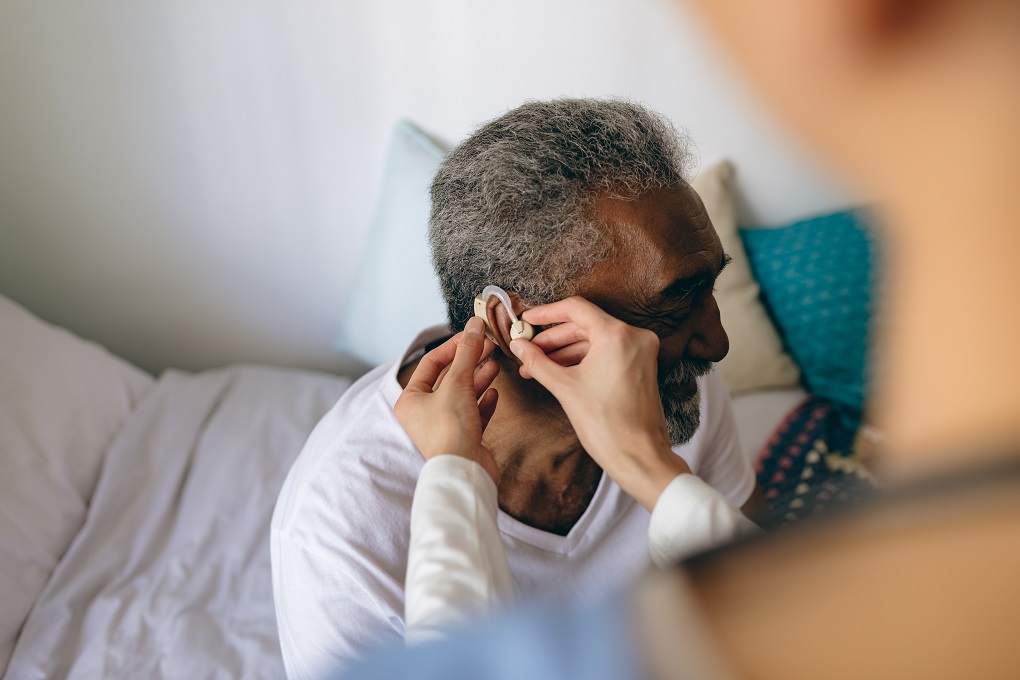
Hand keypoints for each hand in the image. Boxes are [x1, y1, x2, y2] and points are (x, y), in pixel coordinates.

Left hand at [393, 317, 501, 484]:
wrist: (463, 472)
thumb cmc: (450, 430)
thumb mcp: (457, 383)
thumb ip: (467, 352)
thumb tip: (474, 325)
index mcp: (410, 400)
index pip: (432, 363)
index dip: (454, 346)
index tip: (474, 334)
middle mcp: (423, 413)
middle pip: (448, 378)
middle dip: (470, 361)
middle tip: (489, 346)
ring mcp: (443, 427)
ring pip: (462, 396)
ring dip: (479, 379)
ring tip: (495, 365)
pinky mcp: (462, 438)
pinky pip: (472, 414)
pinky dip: (483, 402)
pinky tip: (494, 393)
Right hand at [509, 297, 689, 509]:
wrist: (638, 456)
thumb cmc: (607, 425)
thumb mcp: (565, 388)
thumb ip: (538, 362)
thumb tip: (519, 346)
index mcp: (617, 335)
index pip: (576, 309)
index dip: (547, 314)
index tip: (528, 320)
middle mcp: (634, 337)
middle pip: (585, 325)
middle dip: (553, 339)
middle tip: (527, 349)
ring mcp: (641, 351)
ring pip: (595, 340)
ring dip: (565, 351)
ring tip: (536, 366)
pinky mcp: (641, 366)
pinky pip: (607, 353)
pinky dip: (583, 360)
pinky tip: (558, 371)